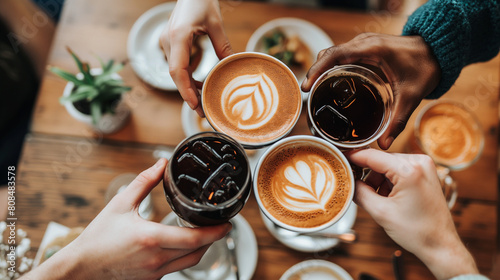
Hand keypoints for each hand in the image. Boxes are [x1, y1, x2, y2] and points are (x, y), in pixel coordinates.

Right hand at [23, 158, 230, 279]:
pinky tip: (182, 244)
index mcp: (152, 238)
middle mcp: (157, 259)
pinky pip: (176, 268)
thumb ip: (144, 182)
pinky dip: (186, 257)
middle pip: (198, 252)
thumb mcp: (120, 204)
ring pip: (190, 263)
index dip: (215, 232)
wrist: (80, 268)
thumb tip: (161, 164)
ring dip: (202, 249)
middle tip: (222, 225)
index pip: (194, 239)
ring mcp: (155, 272)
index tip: (227, 223)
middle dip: (214, 239)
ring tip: (206, 233)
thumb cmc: (97, 237)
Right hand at [160, 0, 232, 116]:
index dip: (185, 91)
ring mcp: (167, 42)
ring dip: (189, 87)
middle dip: (188, 95)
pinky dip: (187, 77)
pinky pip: (177, 65)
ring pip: (176, 72)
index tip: (195, 105)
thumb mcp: (216, 23)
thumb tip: (232, 67)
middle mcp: (168, 41)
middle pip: (176, 76)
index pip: (178, 70)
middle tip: (203, 111)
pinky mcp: (170, 43)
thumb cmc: (201, 0)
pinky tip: (200, 85)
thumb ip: (223, 46)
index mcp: (178, 37)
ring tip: (204, 102)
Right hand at [302, 33, 440, 148]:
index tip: (307, 85)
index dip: (318, 69)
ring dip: (322, 69)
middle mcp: (364, 44)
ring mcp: (363, 45)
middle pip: (329, 54)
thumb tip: (384, 145)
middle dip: (315, 72)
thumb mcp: (412, 95)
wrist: (437, 51)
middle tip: (307, 94)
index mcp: (372, 50)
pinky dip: (331, 68)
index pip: (335, 55)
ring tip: (314, 91)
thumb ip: (398, 121)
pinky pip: (342, 56)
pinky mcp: (365, 50)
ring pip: (333, 54)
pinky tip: (329, 85)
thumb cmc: (425, 67)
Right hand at [347, 149, 477, 279]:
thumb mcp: (380, 212)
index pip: (372, 156)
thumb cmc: (416, 231)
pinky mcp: (426, 172)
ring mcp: (425, 166)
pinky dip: (390, 181)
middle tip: (361, 192)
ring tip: (381, 200)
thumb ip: (359, 191)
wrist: (440, 244)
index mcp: (409, 170)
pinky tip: (391, 197)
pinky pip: (399, 169)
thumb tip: (347, 180)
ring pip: (389, 165)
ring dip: (379, 179)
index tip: (339, 159)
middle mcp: (420, 162)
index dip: (353, 157)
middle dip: (368, 175)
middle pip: (380, 160)